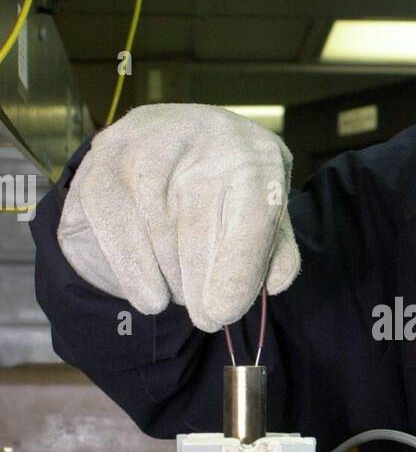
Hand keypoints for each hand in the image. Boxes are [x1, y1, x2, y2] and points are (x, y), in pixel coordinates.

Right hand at [57, 103, 300, 332]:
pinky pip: (116, 225)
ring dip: (169, 278)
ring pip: (155, 228)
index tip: (225, 311)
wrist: (166, 144)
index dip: (239, 268)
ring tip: (181, 294)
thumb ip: (272, 250)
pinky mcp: (104, 158)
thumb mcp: (259, 215)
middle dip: (201, 283)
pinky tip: (149, 294)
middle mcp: (203, 134)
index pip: (253, 212)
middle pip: (198, 224)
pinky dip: (133, 270)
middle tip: (207, 318)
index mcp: (255, 151)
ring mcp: (148, 141)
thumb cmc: (223, 191)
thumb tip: (274, 282)